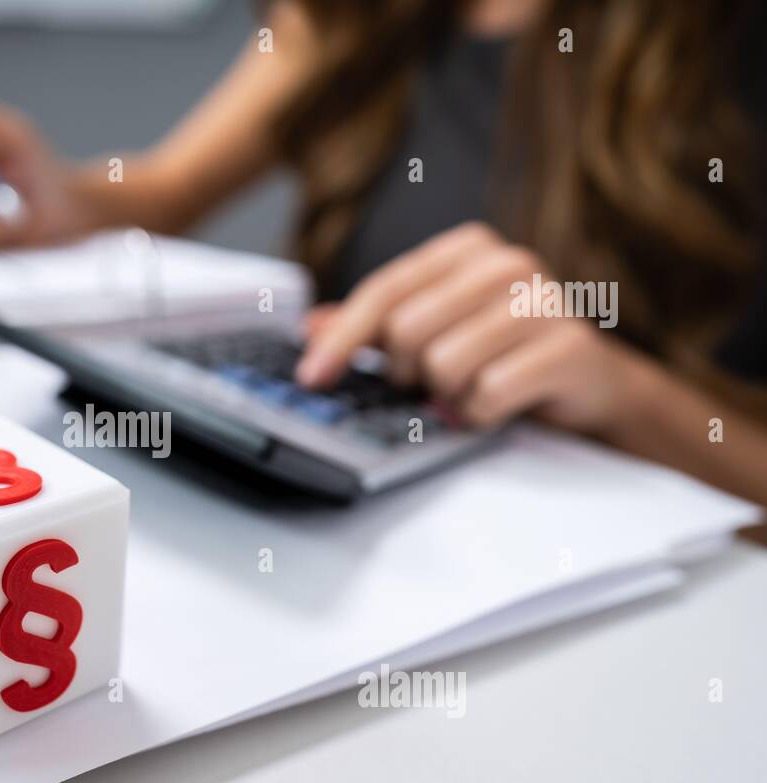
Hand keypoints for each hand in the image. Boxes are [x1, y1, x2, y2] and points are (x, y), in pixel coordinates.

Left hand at [295, 221, 657, 434]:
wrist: (590, 386)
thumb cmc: (503, 354)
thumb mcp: (433, 333)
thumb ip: (374, 327)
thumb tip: (311, 326)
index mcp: (468, 249)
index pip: (384, 290)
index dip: (340, 338)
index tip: (311, 377)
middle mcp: (507, 264)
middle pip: (407, 329)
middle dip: (407, 371)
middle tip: (428, 383)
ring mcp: (545, 302)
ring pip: (444, 364)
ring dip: (448, 395)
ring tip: (471, 391)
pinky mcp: (570, 347)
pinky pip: (488, 393)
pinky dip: (480, 414)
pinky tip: (498, 407)